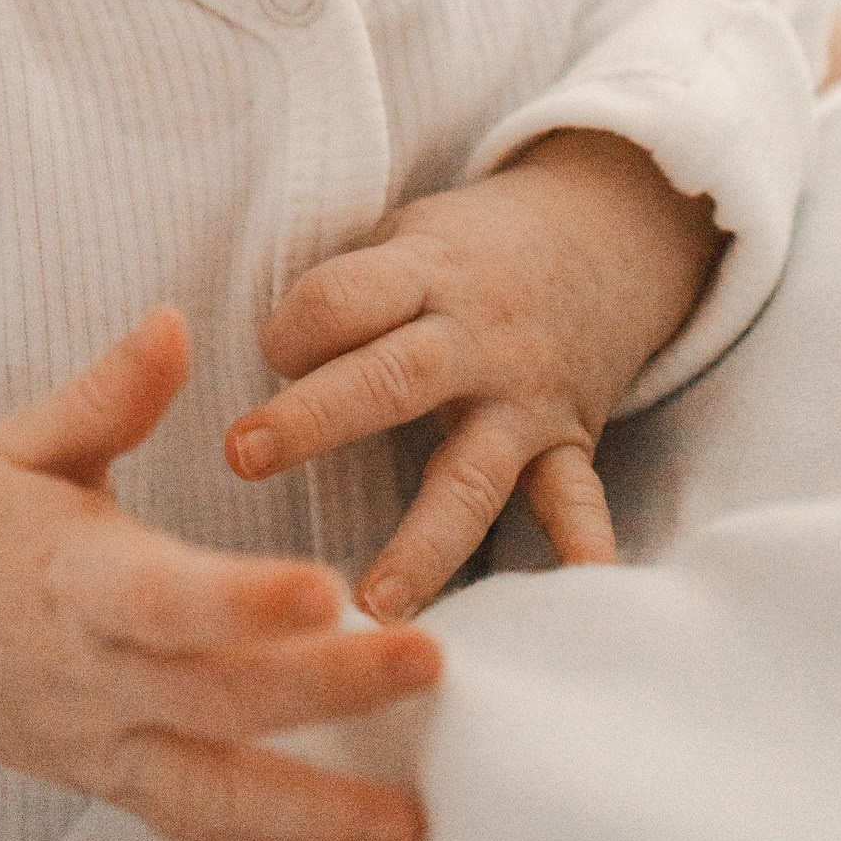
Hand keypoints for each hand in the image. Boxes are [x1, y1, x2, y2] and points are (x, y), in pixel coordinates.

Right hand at [0, 310, 438, 840]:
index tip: (327, 588)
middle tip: (426, 662)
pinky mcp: (102, 779)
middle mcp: (87, 672)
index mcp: (67, 576)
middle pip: (216, 696)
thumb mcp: (25, 440)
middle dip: (326, 689)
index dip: (241, 601)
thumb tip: (174, 322)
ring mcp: (95, 740)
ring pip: (209, 789)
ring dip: (312, 812)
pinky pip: (186, 822)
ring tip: (407, 826)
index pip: (162, 597)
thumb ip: (109, 392)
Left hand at [227, 131, 726, 621]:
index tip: (266, 353)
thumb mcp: (404, 237)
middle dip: (316, 417)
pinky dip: (584, 543)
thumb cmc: (465, 250)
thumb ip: (345, 292)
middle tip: (241, 455)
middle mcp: (474, 338)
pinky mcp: (569, 439)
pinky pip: (576, 497)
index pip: (345, 295)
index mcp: (422, 274)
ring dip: (425, 541)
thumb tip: (263, 356)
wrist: (600, 233)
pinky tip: (582, 588)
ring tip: (376, 607)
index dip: (295, 326)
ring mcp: (524, 397)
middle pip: (390, 378)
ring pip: (472, 472)